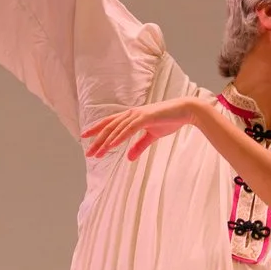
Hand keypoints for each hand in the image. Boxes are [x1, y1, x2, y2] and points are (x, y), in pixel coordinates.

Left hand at [81, 97, 210, 160]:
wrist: (185, 111)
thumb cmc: (169, 120)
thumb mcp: (152, 136)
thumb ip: (139, 146)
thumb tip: (129, 158)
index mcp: (131, 116)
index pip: (110, 123)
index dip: (96, 130)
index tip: (85, 137)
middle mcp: (131, 114)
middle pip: (109, 127)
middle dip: (97, 140)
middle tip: (88, 153)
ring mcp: (137, 115)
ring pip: (116, 129)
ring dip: (105, 142)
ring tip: (97, 153)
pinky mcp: (145, 118)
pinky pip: (128, 129)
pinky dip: (119, 137)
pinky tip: (111, 145)